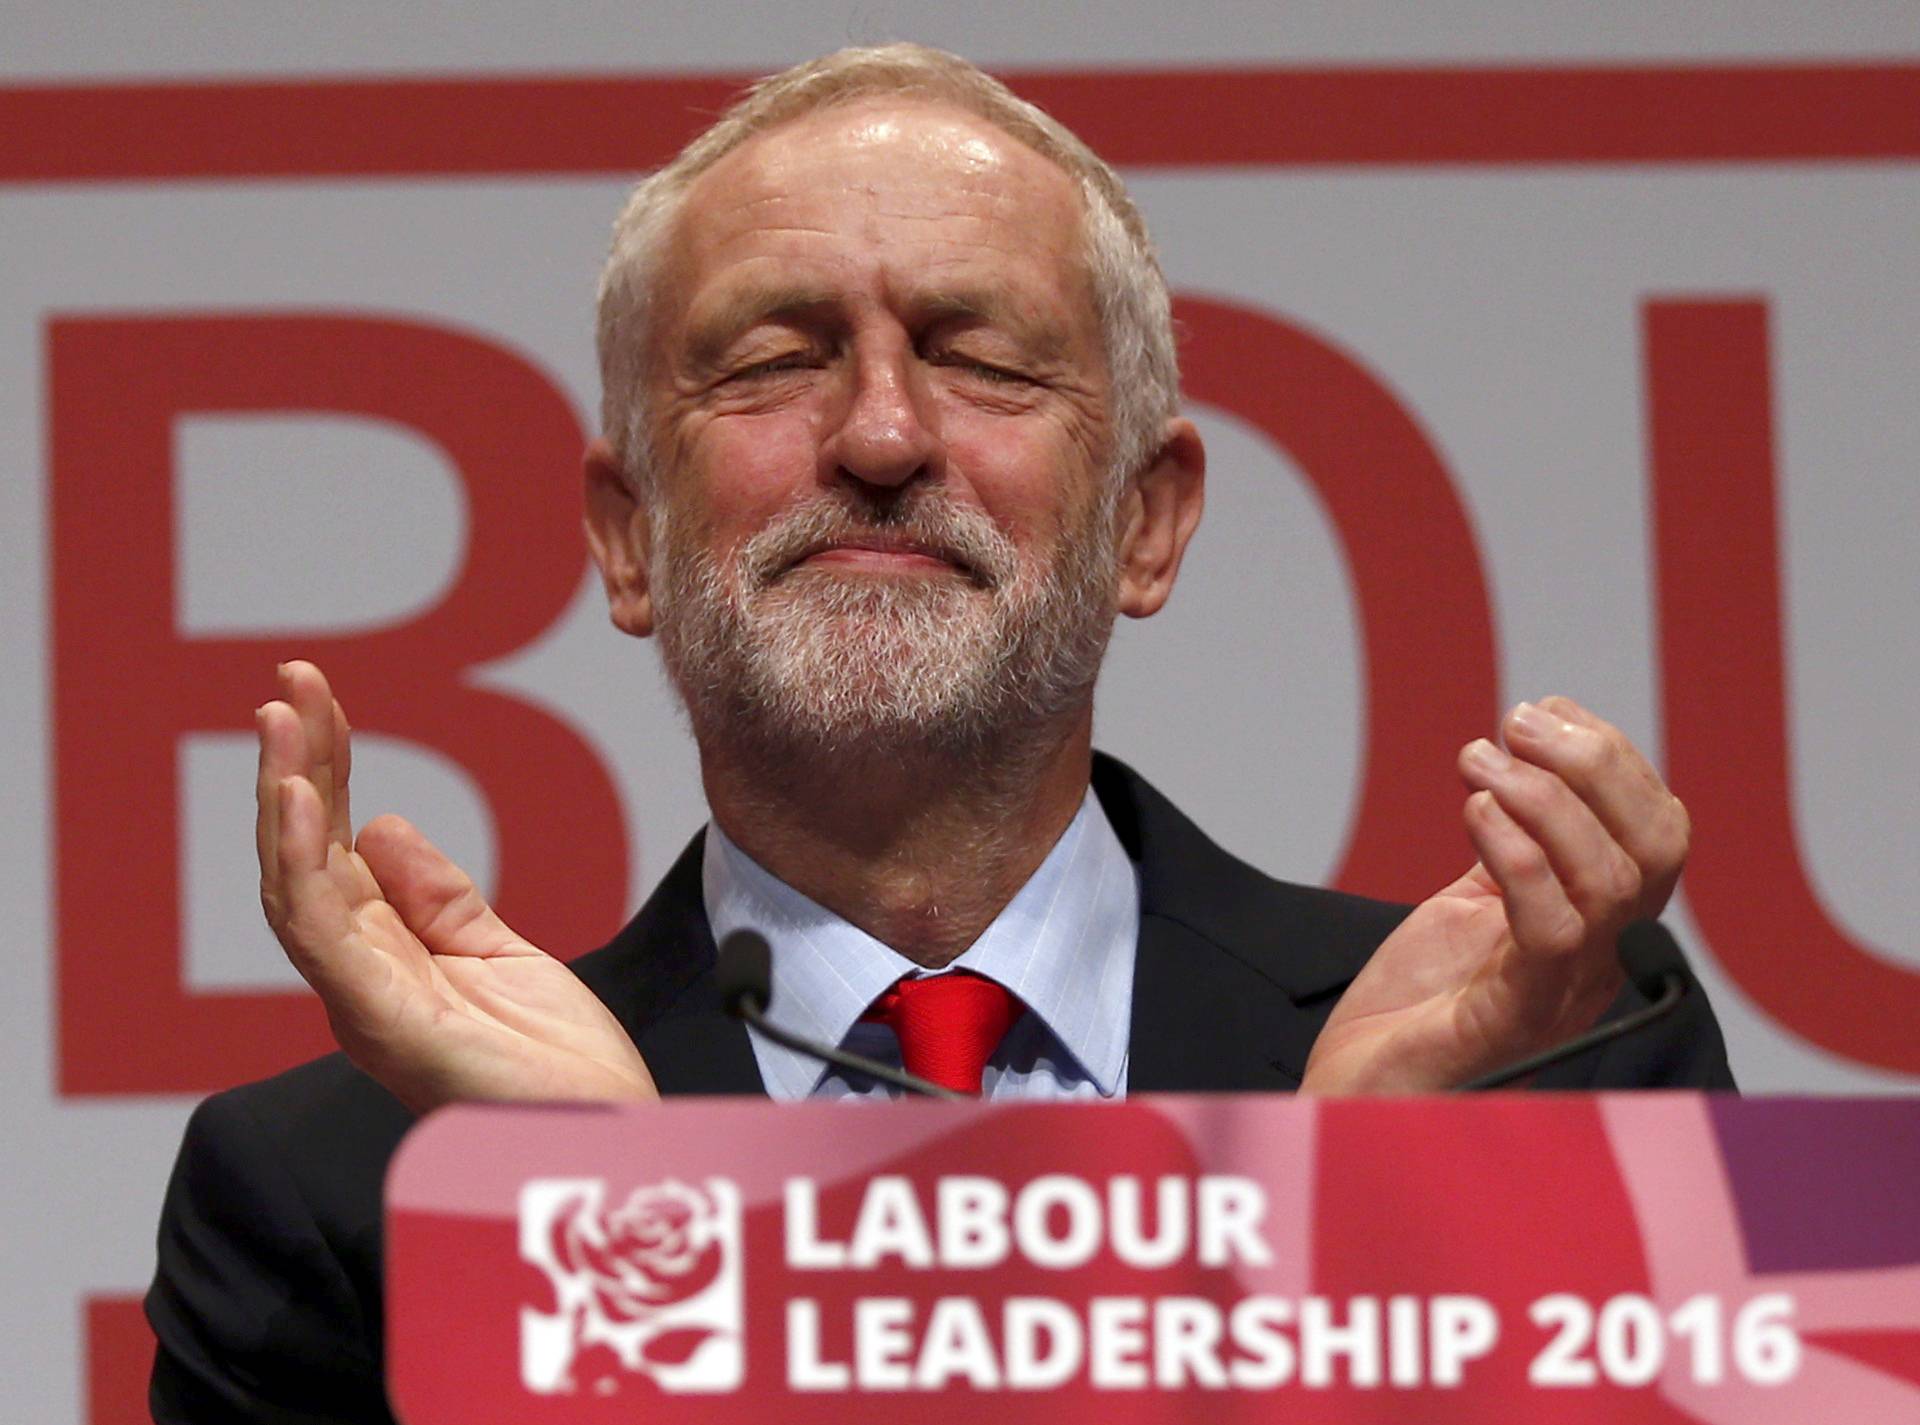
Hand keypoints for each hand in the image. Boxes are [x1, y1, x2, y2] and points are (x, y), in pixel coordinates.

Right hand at [257, 660, 656, 1112]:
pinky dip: (304, 865)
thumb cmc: (556, 1064)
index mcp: (385, 957)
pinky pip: (325, 935)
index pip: (338, 848)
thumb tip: (381, 823)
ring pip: (297, 886)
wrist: (607, 1133)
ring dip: (285, 798)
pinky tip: (301, 802)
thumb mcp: (502, 952)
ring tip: (279, 722)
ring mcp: (365, 1000)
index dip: (324, 769)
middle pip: (309, 856)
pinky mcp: (384, 1021)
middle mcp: (360, 977)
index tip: (315, 697)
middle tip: (288, 684)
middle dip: (297, 765)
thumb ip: (439, 894)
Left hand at [1302, 696, 1687, 1092]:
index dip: (1613, 757)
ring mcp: (1564, 993)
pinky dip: (1520, 858)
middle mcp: (1600, 960)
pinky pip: (1552, 932)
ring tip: (1478, 761)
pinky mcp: (1513, 1018)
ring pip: (1611, 881)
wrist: (1355, 1091)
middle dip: (1597, 765)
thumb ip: (1511, 845)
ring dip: (1544, 798)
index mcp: (1600, 924)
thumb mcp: (1471, 902)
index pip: (1656, 831)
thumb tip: (1524, 760)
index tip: (1545, 711)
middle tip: (1518, 724)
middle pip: (1655, 848)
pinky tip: (1475, 813)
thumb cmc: (1413, 1004)